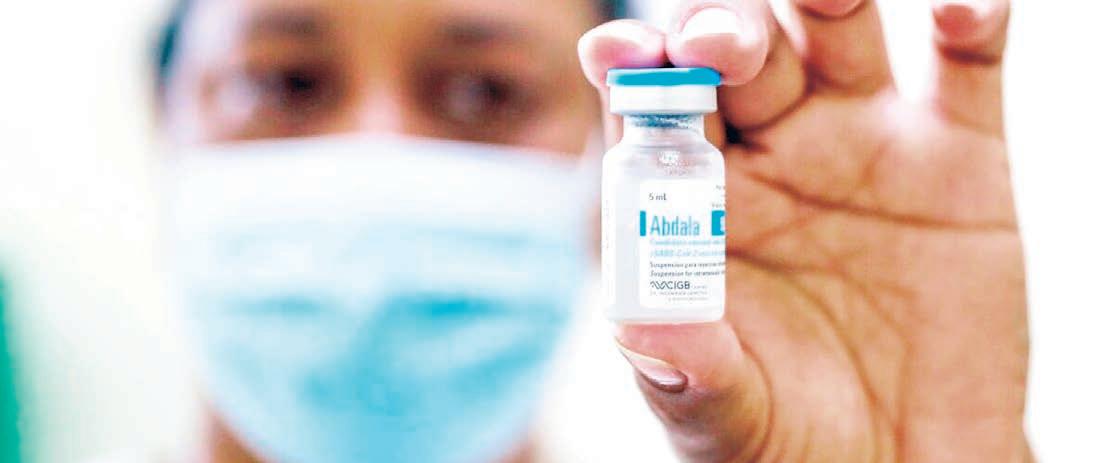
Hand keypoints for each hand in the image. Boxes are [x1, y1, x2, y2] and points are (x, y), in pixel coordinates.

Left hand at [579, 1, 1029, 460]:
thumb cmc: (795, 442)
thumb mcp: (731, 423)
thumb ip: (689, 376)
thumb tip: (639, 326)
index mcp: (695, 204)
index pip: (649, 116)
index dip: (630, 75)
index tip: (614, 53)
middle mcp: (772, 153)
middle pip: (736, 54)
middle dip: (721, 30)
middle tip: (716, 42)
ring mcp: (864, 142)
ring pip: (835, 35)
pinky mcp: (961, 154)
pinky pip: (966, 66)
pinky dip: (969, 20)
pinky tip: (955, 7)